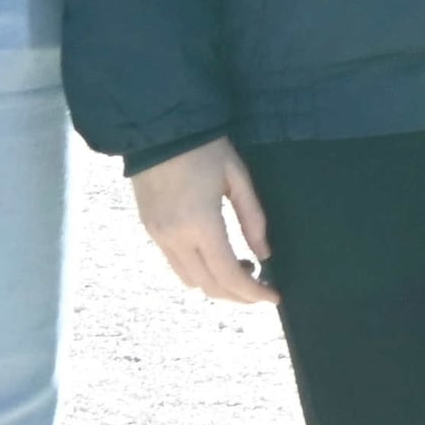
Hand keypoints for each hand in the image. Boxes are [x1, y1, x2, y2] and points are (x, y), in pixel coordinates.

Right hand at [131, 138, 272, 302]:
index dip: (253, 292)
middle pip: (209, 286)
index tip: (274, 297)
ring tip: (240, 269)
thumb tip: (264, 254)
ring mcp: (158, 237)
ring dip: (217, 285)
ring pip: (190, 280)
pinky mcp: (150, 230)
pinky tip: (215, 258)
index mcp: (201, 224)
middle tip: (260, 288)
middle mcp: (176, 238)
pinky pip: (176, 266)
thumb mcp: (236, 176)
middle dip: (238, 295)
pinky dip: (199, 272)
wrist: (157, 128)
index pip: (228, 275)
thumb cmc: (203, 147)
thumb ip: (252, 218)